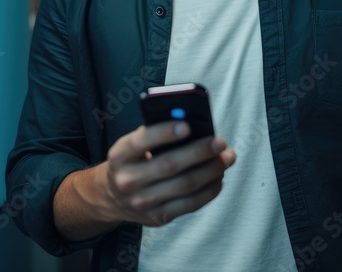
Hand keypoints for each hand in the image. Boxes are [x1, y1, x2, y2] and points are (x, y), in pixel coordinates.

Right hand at [99, 121, 236, 226]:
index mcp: (119, 156)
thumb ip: (155, 133)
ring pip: (185, 186)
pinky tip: (219, 176)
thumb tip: (192, 124)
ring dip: (212, 170)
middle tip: (220, 142)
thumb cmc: (133, 161)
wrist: (114, 197)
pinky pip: (191, 204)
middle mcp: (128, 181)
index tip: (188, 125)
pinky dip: (210, 188)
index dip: (165, 133)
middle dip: (199, 152)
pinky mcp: (159, 217)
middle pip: (169, 165)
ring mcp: (143, 203)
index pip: (141, 142)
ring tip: (227, 157)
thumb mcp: (132, 145)